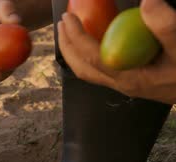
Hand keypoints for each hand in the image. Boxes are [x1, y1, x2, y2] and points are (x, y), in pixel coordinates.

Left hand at [57, 0, 175, 104]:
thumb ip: (166, 26)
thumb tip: (147, 2)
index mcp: (129, 78)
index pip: (91, 58)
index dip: (76, 37)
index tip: (69, 17)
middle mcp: (123, 85)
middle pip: (82, 69)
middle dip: (68, 45)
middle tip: (63, 21)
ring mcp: (127, 85)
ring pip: (90, 72)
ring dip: (76, 52)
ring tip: (71, 31)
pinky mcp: (133, 81)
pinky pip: (102, 69)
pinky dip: (90, 54)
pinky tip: (95, 41)